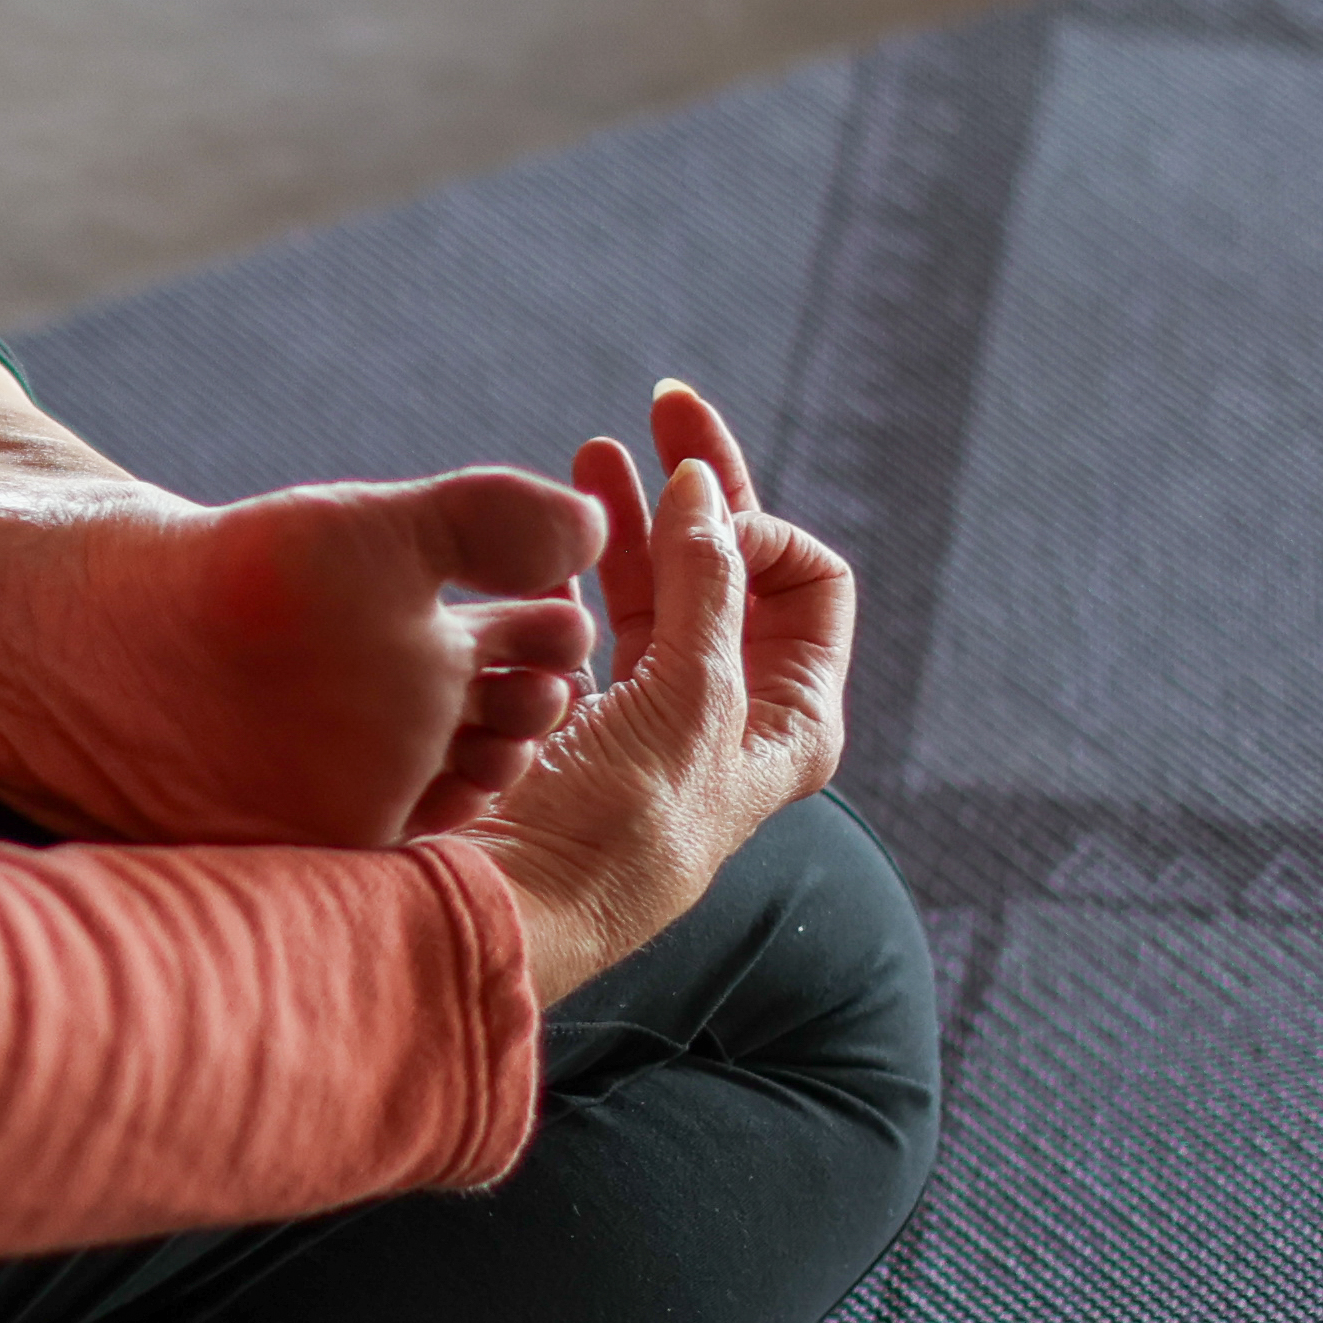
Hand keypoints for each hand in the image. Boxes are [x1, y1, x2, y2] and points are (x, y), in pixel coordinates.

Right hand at [469, 381, 853, 1005]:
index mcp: (791, 722)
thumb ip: (706, 582)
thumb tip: (705, 486)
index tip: (695, 520)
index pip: (810, 581)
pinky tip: (553, 548)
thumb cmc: (617, 834)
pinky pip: (592, 631)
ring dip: (632, 519)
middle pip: (731, 572)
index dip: (759, 528)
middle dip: (698, 488)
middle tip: (659, 407)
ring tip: (593, 453)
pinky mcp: (580, 729)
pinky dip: (578, 578)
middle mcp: (730, 719)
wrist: (511, 916)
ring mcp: (652, 721)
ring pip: (656, 592)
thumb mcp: (691, 698)